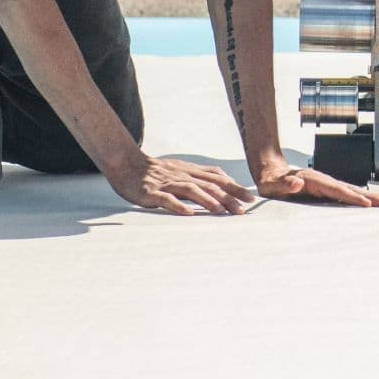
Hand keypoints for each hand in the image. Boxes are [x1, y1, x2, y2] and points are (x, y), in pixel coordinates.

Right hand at [112, 155, 255, 214]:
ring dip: (208, 201)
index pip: (218, 178)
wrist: (127, 164)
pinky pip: (166, 198)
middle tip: (242, 210)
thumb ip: (200, 176)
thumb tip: (224, 180)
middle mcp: (183, 175)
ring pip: (192, 190)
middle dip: (228, 197)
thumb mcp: (182, 170)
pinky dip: (178, 206)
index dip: (235, 188)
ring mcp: (168, 183)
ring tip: (221, 212)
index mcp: (191, 171)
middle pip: (210, 185)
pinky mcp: (152, 191)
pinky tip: (188, 214)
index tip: (251, 199)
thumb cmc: (157, 171)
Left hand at [255, 164, 378, 207]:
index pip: (337, 190)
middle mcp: (323, 180)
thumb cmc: (272, 183)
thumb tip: (297, 183)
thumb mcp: (274, 185)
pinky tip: (366, 203)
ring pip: (350, 191)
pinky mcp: (325, 190)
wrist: (271, 174)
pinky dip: (357, 198)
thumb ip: (285, 184)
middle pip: (350, 189)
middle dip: (368, 196)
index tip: (367, 204)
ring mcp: (326, 184)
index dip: (352, 197)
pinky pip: (344, 195)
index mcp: (314, 180)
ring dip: (367, 197)